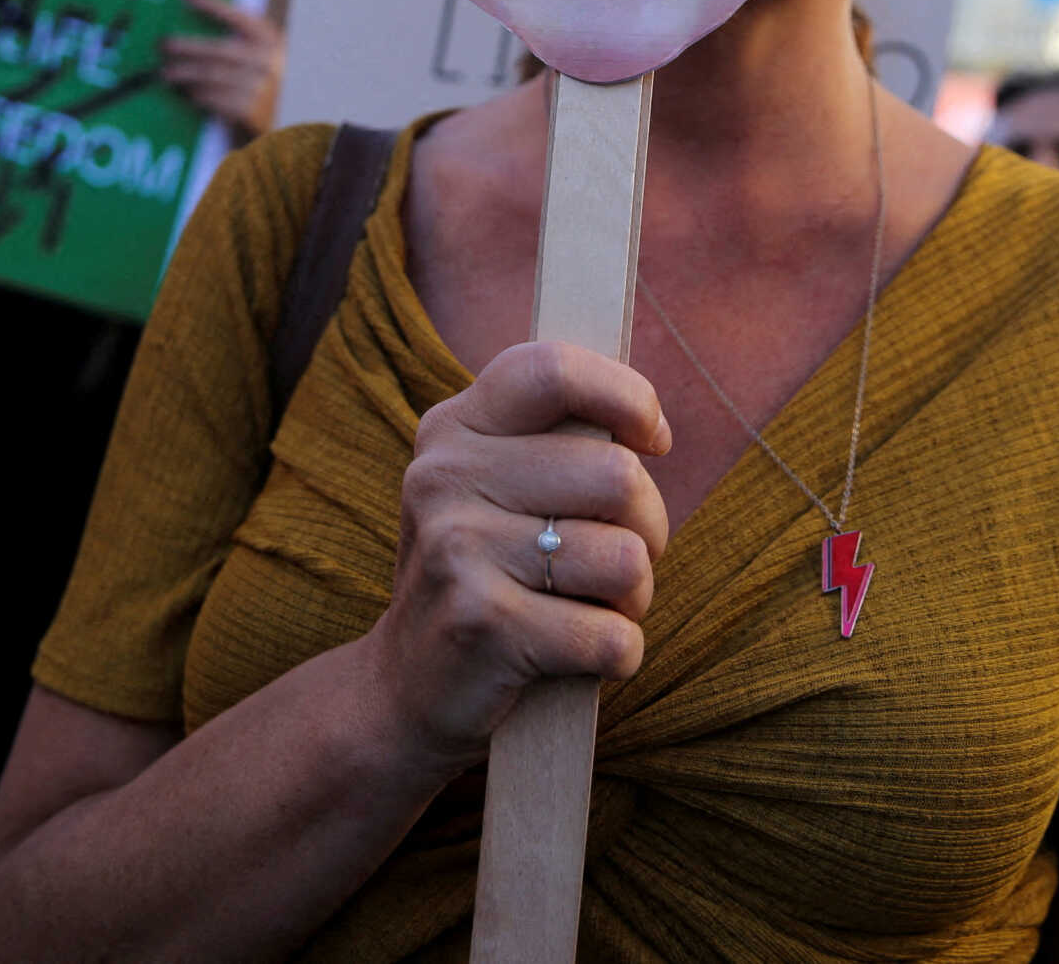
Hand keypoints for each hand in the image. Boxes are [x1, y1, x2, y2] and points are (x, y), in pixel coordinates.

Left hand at [161, 0, 284, 139]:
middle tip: (163, 44)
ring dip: (185, 73)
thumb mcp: (265, 57)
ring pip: (213, 76)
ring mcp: (261, 88)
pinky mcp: (252, 111)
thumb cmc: (269, 84)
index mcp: (271, 41)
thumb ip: (242, 42)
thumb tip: (195, 30)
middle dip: (186, 46)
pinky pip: (216, 99)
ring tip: (165, 72)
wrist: (291, 120)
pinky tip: (185, 92)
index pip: (239, 17)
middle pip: (218, 50)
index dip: (212, 4)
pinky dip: (198, 94)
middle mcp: (268, 61)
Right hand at [358, 341, 672, 773]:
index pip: (553, 370)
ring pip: (627, 560)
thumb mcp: (496, 487)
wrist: (404, 688)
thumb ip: (559, 442)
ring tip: (584, 608)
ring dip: (631, 599)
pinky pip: (612, 637)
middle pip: (618, 476)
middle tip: (611, 561)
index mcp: (453, 429)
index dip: (626, 396)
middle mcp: (444, 477)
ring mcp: (456, 549)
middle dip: (646, 528)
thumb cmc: (487, 575)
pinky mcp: (482, 624)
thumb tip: (648, 429)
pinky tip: (574, 658)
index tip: (653, 440)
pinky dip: (617, 656)